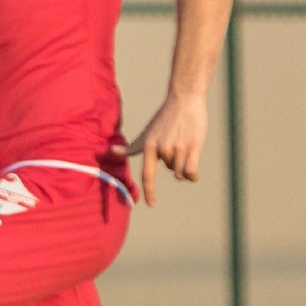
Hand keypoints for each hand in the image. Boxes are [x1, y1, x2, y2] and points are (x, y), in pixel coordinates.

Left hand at [120, 92, 207, 206]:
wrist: (184, 100)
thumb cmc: (165, 118)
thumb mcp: (147, 133)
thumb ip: (132, 147)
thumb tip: (111, 151)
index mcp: (148, 147)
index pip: (147, 175)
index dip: (149, 191)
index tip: (150, 204)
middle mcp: (161, 150)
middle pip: (171, 172)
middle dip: (176, 162)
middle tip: (178, 143)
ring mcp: (177, 149)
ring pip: (182, 172)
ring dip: (186, 164)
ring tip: (186, 145)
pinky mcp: (193, 147)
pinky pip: (192, 171)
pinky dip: (193, 174)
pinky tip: (193, 168)